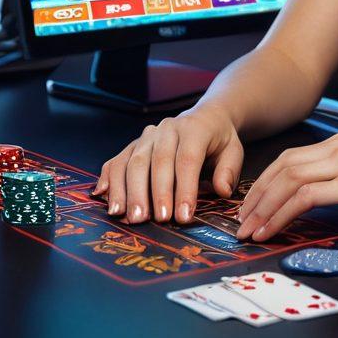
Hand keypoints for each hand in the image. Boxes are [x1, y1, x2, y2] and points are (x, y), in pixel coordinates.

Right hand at [91, 104, 243, 224]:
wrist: (205, 117)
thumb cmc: (219, 140)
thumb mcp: (234, 151)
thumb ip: (228, 171)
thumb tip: (221, 191)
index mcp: (194, 129)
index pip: (187, 159)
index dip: (184, 189)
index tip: (183, 216)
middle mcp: (168, 129)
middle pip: (157, 161)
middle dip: (155, 193)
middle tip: (156, 220)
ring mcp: (147, 136)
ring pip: (133, 161)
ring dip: (128, 190)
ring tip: (126, 216)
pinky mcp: (133, 145)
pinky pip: (117, 160)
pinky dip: (108, 178)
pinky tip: (103, 196)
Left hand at [235, 132, 337, 240]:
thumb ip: (337, 183)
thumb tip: (305, 204)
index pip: (289, 160)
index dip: (263, 183)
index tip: (249, 208)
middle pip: (282, 167)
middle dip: (255, 196)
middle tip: (240, 223)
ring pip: (289, 180)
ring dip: (263, 207)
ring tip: (249, 231)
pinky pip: (306, 198)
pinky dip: (282, 214)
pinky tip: (271, 231)